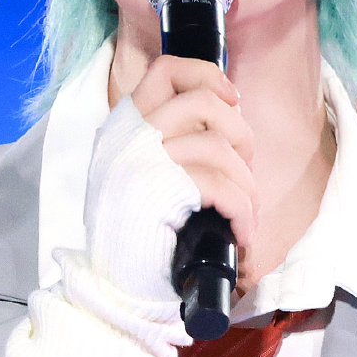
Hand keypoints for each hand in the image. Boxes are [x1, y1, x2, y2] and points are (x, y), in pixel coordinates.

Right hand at [131, 56, 257, 250]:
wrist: (110, 285)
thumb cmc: (134, 233)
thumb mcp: (135, 173)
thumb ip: (165, 142)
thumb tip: (224, 116)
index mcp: (122, 127)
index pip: (166, 71)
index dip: (206, 76)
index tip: (231, 99)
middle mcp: (127, 137)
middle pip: (202, 102)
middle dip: (239, 132)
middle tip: (243, 164)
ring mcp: (141, 162)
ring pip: (218, 146)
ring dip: (246, 182)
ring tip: (246, 211)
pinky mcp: (160, 193)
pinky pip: (222, 188)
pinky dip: (243, 212)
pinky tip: (242, 232)